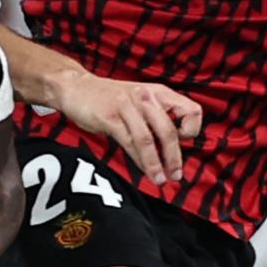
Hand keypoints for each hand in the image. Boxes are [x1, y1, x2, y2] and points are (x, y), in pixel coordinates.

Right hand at [53, 73, 201, 183]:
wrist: (75, 86)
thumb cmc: (109, 98)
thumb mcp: (139, 101)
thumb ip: (155, 119)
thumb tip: (171, 149)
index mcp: (158, 93)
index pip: (191, 110)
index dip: (191, 129)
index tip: (183, 144)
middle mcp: (146, 97)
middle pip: (169, 130)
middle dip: (174, 158)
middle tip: (176, 175)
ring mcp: (127, 106)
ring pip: (148, 139)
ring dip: (156, 163)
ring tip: (160, 180)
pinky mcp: (109, 116)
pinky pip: (128, 142)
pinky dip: (139, 160)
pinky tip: (143, 170)